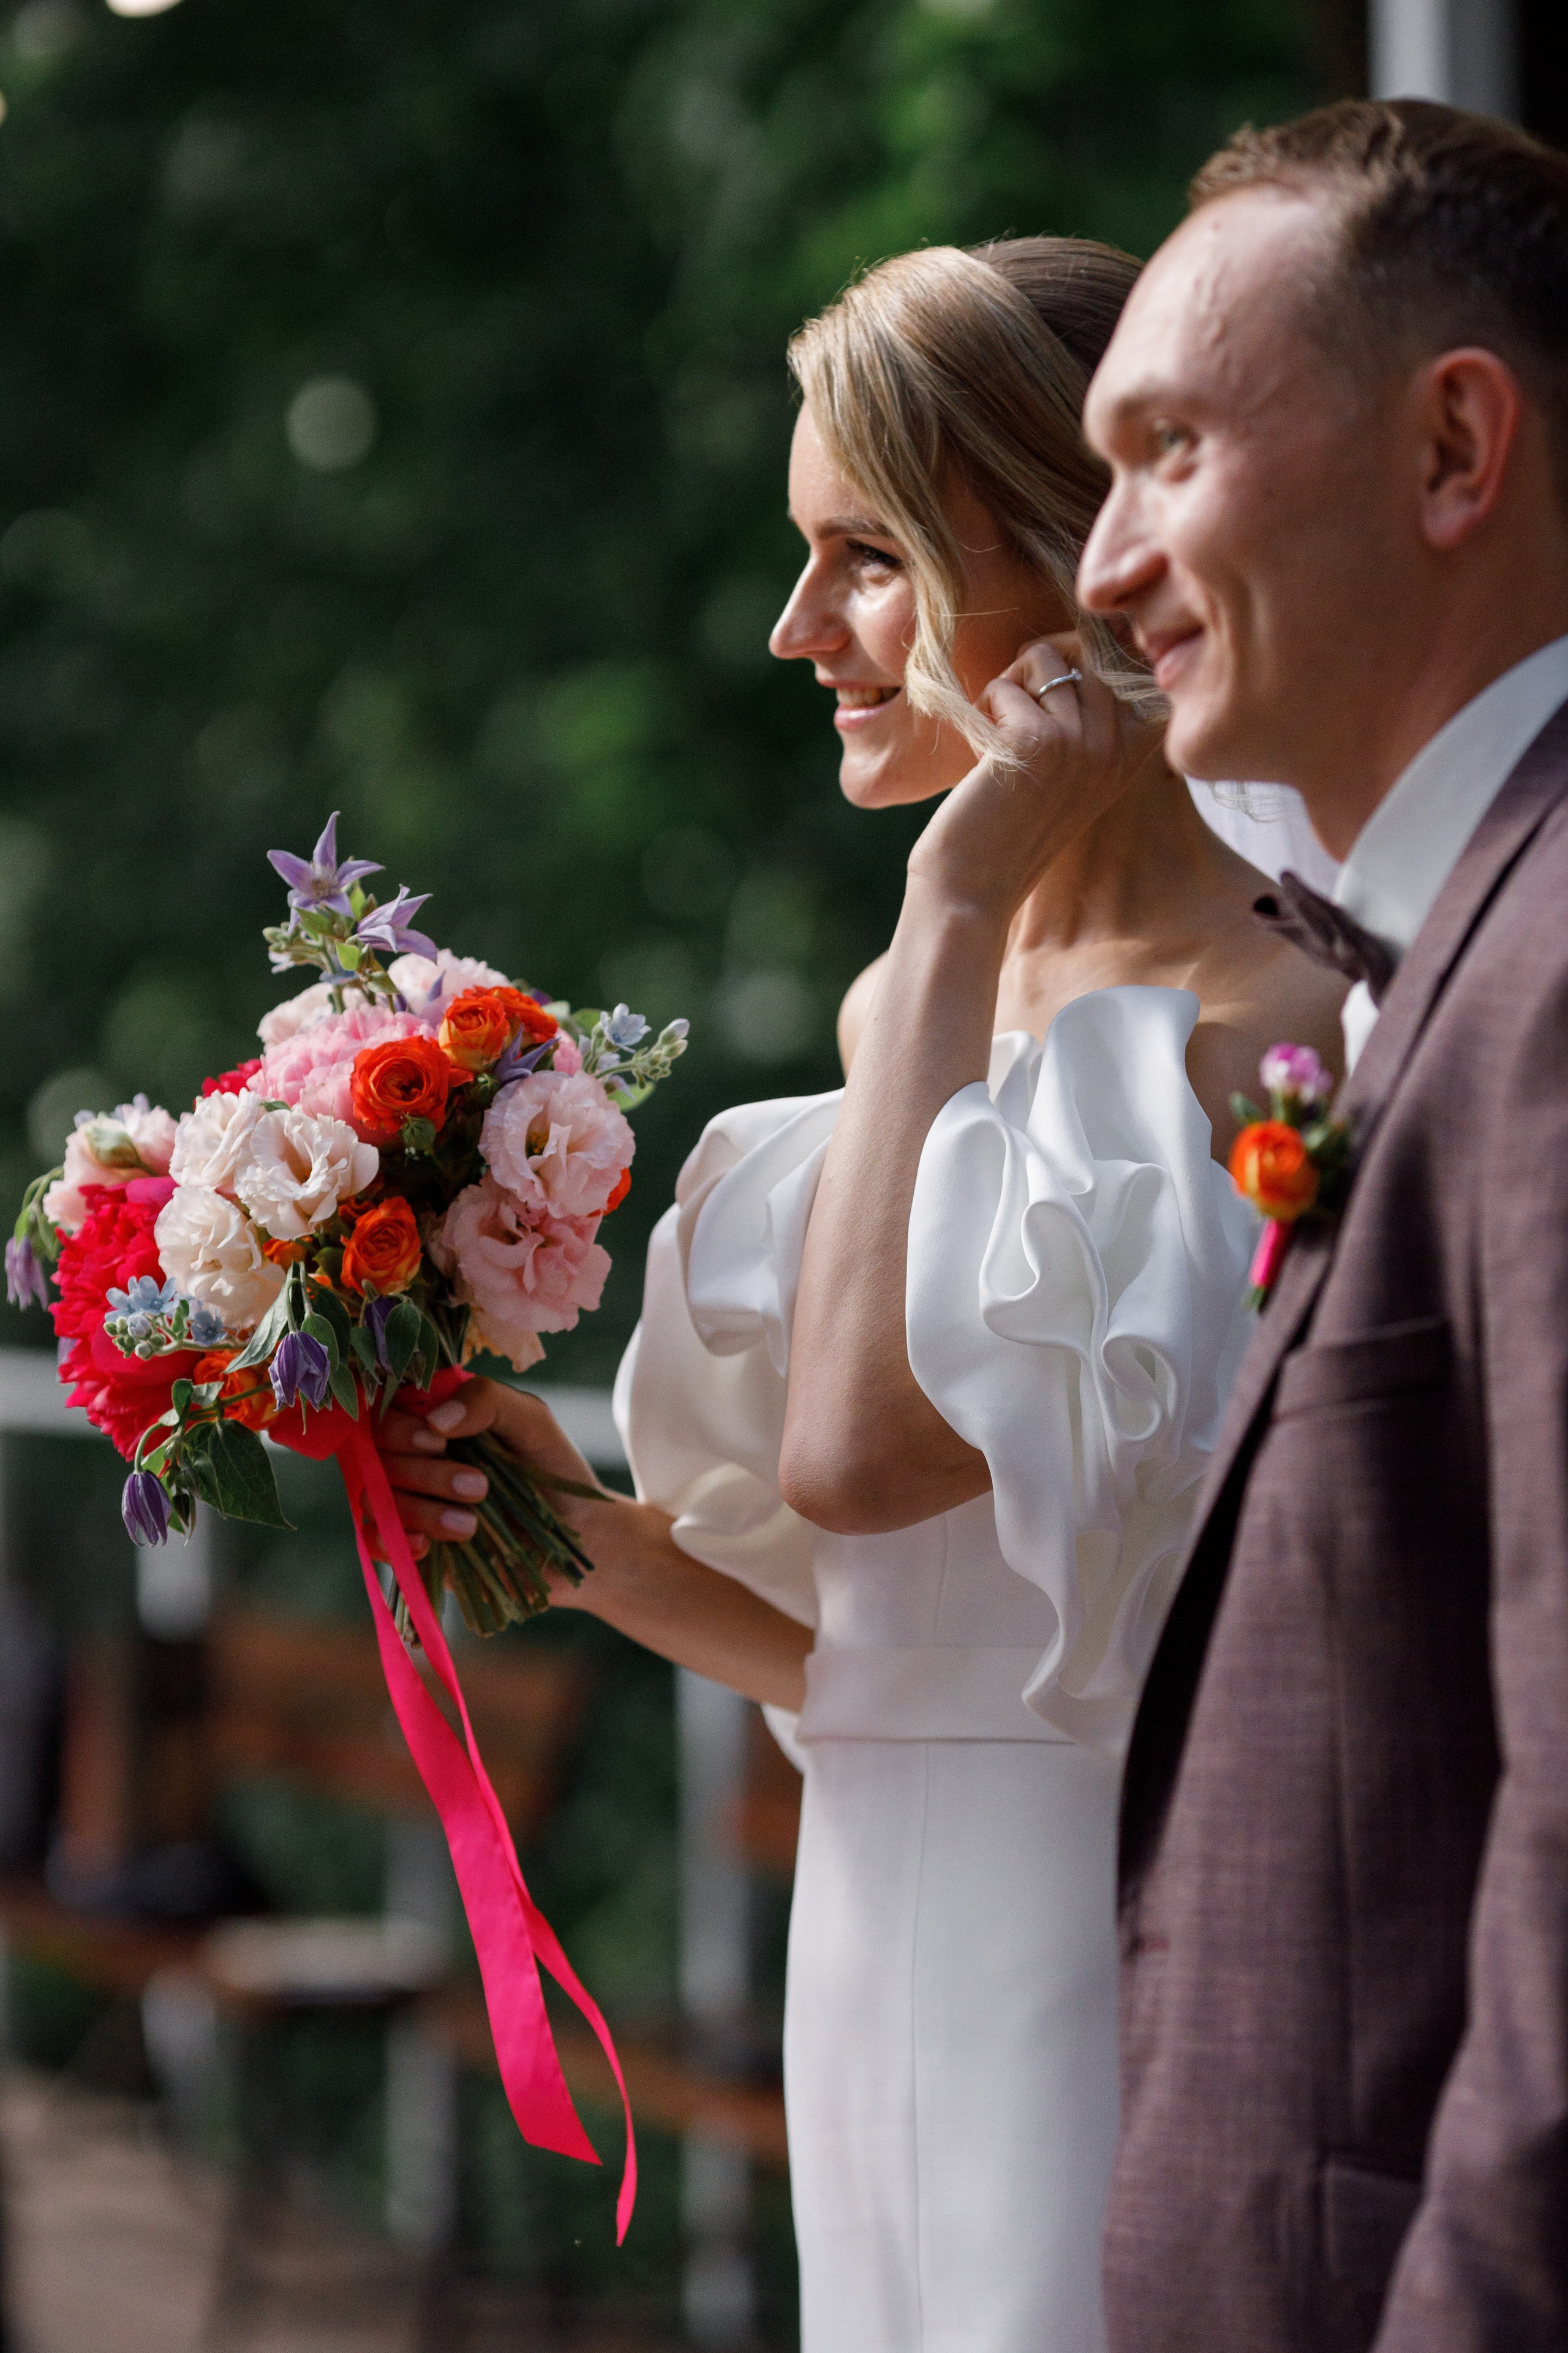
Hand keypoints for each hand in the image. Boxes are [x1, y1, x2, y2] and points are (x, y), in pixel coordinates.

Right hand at [377, 1376, 625, 1602]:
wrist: (577, 1536)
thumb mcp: (532, 1420)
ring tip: (471, 1523)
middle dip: (421, 1471)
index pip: (387, 1410)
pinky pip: (376, 1541)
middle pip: (377, 1455)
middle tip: (477, 1485)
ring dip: (420, 1510)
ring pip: (377, 1499)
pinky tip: (429, 1546)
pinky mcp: (413, 1545)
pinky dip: (395, 1541)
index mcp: (436, 1419)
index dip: (400, 1425)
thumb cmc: (553, 1468)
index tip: (439, 1439)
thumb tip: (435, 1419)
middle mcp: (415, 1457)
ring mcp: (411, 1502)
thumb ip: (488, 1400)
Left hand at [907, 631, 1156, 923]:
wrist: (973, 887)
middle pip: (1084, 649)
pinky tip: (982, 754)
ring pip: (1045, 657)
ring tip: (997, 733)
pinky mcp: (1038, 741)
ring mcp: (1082, 743)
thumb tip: (1069, 641)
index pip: (1127, 665)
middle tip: (1011, 715)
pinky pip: (1005, 685)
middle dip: (1037, 667)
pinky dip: (984, 709)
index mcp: (1131, 754)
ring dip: (1008, 685)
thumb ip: (1082, 715)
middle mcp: (1115, 747)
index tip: (1047, 699)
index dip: (1082, 659)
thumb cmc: (1008, 824)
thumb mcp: (1065, 768)